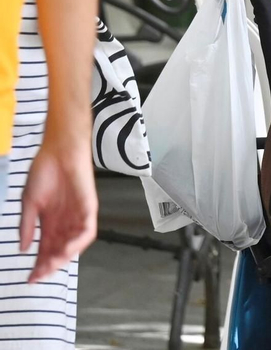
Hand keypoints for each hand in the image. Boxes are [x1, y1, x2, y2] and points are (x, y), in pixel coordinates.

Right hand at [18, 130, 97, 281]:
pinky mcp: (89, 207)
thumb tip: (22, 248)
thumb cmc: (44, 172)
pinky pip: (87, 229)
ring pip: (74, 243)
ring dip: (64, 256)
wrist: (58, 151)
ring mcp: (77, 215)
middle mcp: (65, 221)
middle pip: (60, 250)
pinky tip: (67, 250)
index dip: (39, 264)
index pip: (46, 248)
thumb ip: (26, 226)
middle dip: (50, 264)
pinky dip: (78, 241)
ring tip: (52, 265)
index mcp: (50, 221)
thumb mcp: (29, 202)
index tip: (30, 278)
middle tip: (40, 275)